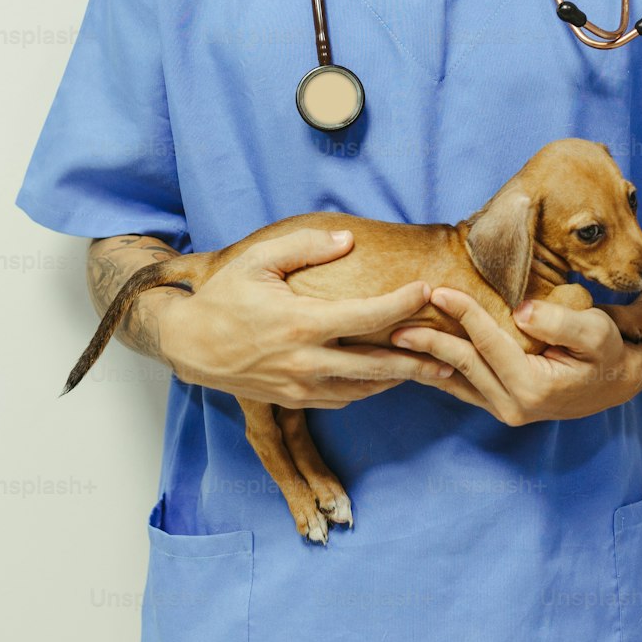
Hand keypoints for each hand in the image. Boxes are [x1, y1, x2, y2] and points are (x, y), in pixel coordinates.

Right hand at [158, 229, 450, 408]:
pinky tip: (384, 378)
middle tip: (452, 358)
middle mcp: (305, 360)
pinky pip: (342, 398)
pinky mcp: (294, 401)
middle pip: (377, 365)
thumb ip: (305, 246)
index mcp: (301, 323)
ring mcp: (300, 386)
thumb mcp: (259, 260)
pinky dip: (368, 389)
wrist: (189, 345)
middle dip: (418, 361)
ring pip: (363, 388)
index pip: (366, 316)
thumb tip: (348, 240)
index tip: (428, 290)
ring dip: (398, 380)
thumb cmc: (224, 297)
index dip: (402, 303)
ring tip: (430, 371)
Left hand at [389, 289, 641, 424]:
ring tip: (394, 336)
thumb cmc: (608, 351)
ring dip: (426, 356)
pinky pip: (461, 386)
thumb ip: (561, 322)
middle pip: (462, 365)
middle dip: (430, 337)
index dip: (463, 314)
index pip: (488, 344)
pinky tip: (416, 354)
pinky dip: (438, 368)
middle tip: (397, 316)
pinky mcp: (500, 405)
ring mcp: (505, 410)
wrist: (618, 379)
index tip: (438, 289)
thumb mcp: (596, 331)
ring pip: (456, 379)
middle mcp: (514, 407)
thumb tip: (523, 312)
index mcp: (534, 389)